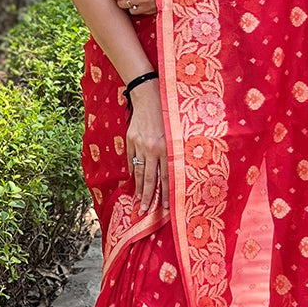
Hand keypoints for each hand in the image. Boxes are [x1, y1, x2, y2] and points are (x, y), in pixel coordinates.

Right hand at [127, 79, 168, 211]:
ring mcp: (140, 145)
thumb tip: (176, 171)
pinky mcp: (130, 140)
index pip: (166, 176)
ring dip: (139, 188)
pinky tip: (133, 182)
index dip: (165, 193)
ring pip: (139, 172)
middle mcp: (153, 148)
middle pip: (150, 178)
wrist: (149, 95)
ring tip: (139, 201)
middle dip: (149, 197)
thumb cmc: (167, 113)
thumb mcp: (176, 131)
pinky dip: (132, 171)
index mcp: (167, 147)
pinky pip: (131, 160)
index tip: (165, 207)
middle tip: (147, 211)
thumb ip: (175, 151)